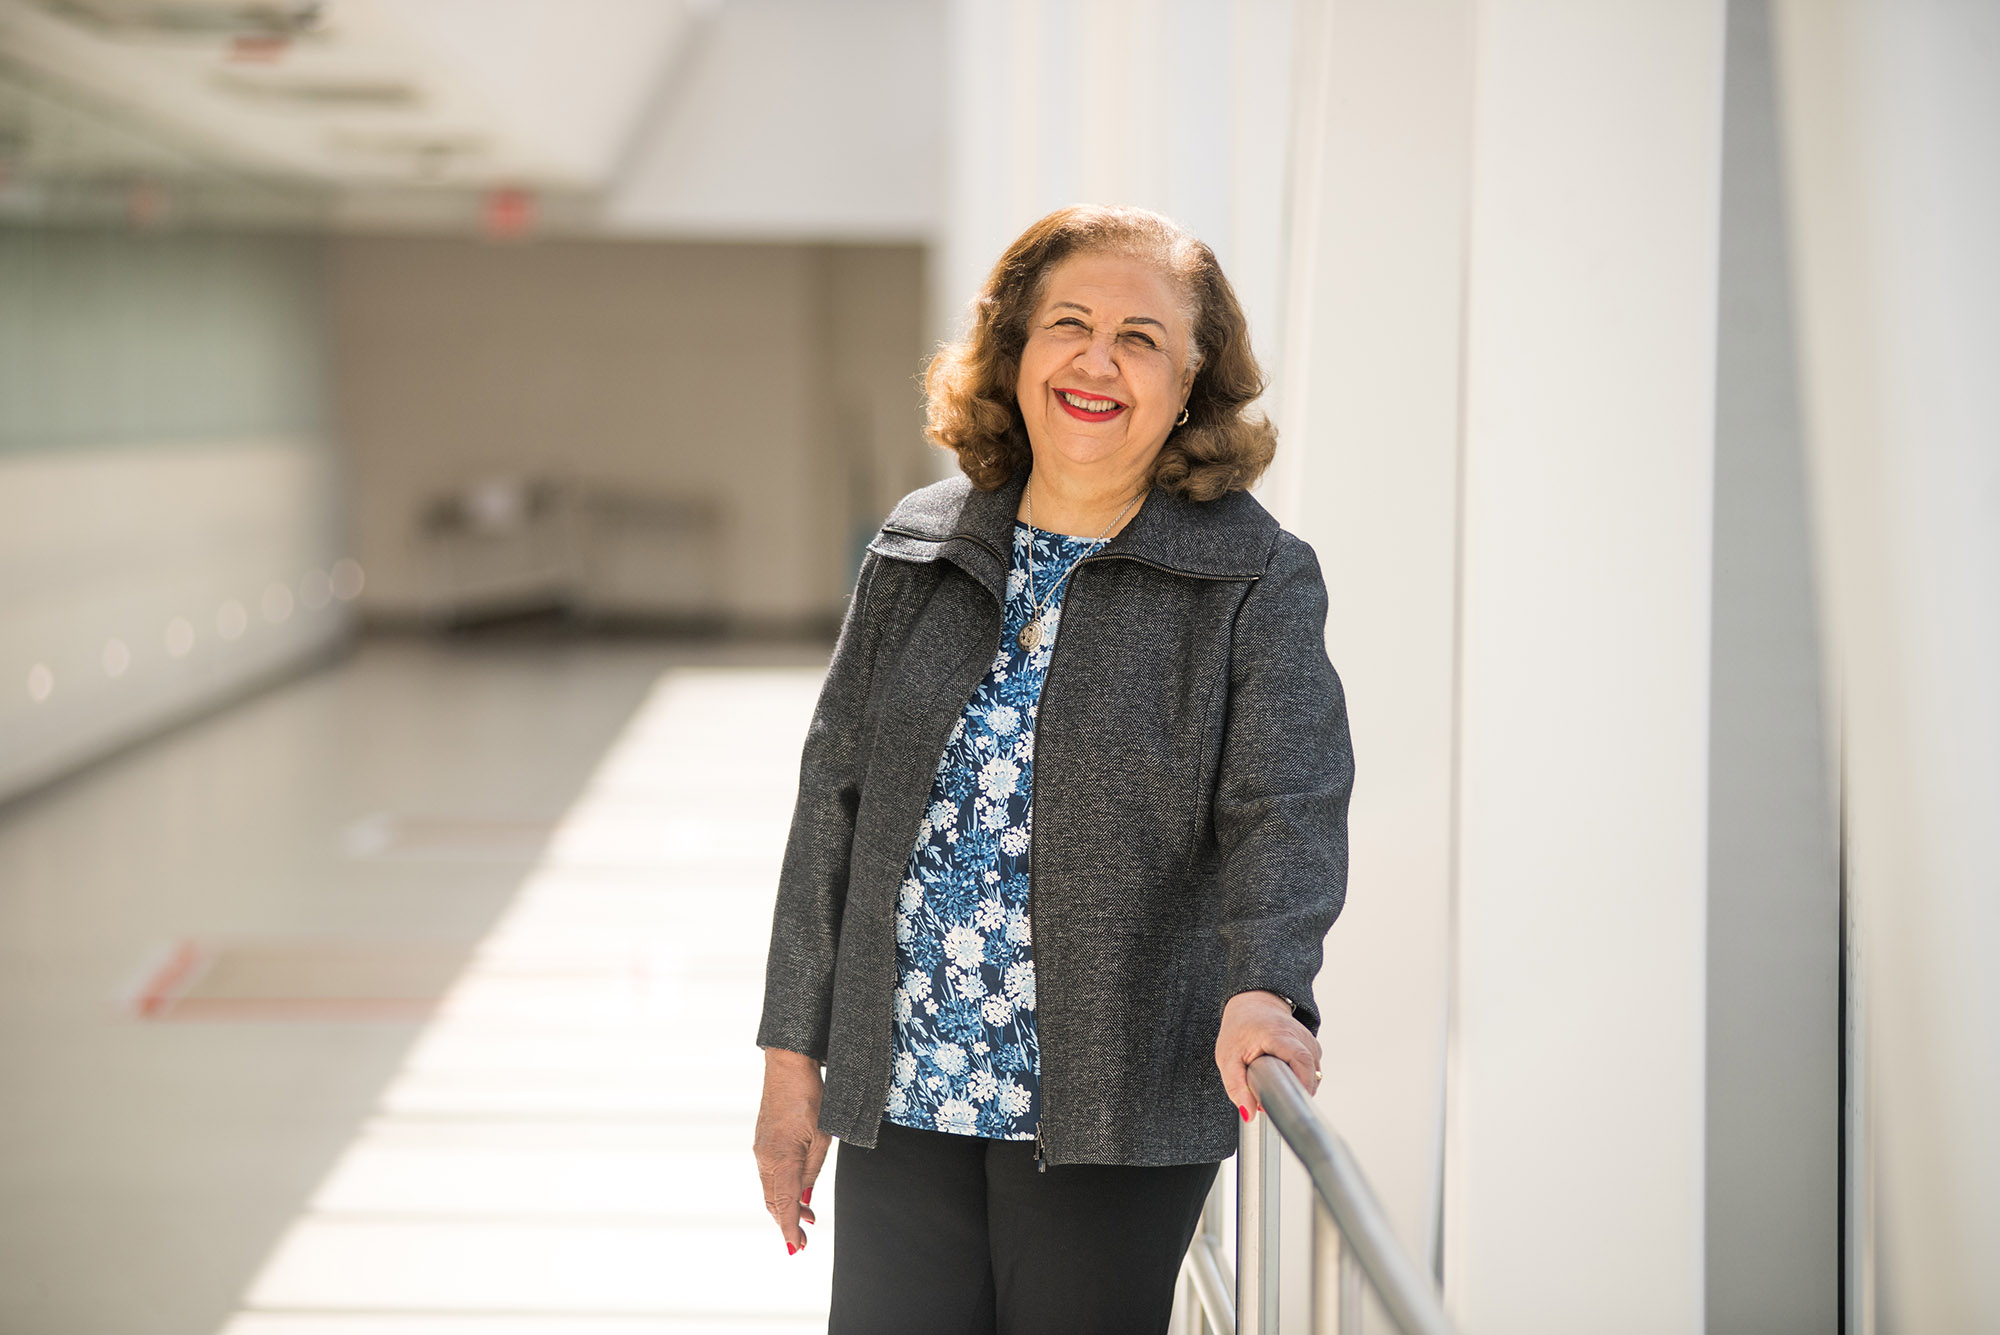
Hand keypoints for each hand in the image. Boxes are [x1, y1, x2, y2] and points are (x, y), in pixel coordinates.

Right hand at [753, 1048, 831, 1253]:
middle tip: (804, 1240)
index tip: (796, 1249)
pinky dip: (780, 1188)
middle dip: (787, 1223)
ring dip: (785, 1206)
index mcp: (780, 1159)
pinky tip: (795, 1190)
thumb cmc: (810, 1097)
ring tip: (807, 1217)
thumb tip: (805, 1200)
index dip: (789, 1230)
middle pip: (773, 1201)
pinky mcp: (763, 1141)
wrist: (787, 1066)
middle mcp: (765, 1158)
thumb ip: (812, 1171)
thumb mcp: (821, 1137)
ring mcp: (761, 1149)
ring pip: (771, 1188)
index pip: (783, 1205)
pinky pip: (769, 1174)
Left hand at [1215, 989, 1320, 1118]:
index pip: (1302, 1062)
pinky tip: (1285, 1076)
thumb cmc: (1240, 1028)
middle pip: (1311, 1073)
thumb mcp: (1228, 1058)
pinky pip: (1313, 1071)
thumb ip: (1237, 1086)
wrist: (1252, 1004)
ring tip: (1276, 1083)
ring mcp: (1310, 1041)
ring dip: (1298, 1086)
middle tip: (1274, 1098)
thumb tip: (1248, 1113)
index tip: (1287, 1102)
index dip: (1299, 1086)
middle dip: (1296, 1092)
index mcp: (1279, 1035)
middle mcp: (1301, 1036)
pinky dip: (1301, 1079)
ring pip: (1314, 1074)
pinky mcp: (1313, 1048)